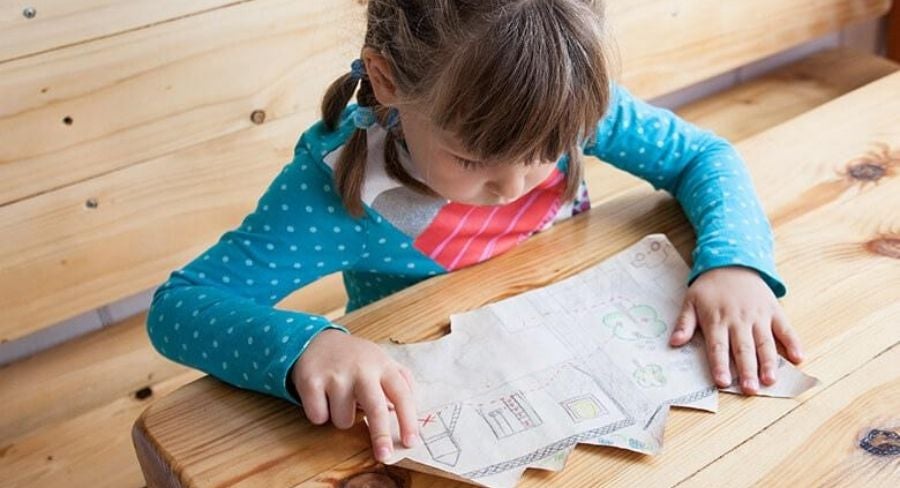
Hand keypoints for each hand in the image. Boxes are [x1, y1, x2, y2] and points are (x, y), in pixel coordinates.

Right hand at [290, 329, 418, 460]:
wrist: (316, 341)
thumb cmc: (356, 359)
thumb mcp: (382, 362)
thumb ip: (401, 383)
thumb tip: (415, 414)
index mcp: (383, 365)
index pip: (402, 395)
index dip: (409, 420)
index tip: (411, 442)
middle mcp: (361, 369)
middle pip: (375, 409)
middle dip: (381, 436)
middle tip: (384, 456)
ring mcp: (336, 375)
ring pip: (343, 421)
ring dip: (342, 419)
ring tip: (339, 400)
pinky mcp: (311, 381)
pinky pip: (319, 417)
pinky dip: (320, 414)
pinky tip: (322, 397)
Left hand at [669, 266, 804, 394]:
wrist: (733, 262)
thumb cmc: (710, 287)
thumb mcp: (690, 301)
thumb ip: (684, 323)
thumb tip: (674, 343)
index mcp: (717, 320)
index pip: (718, 346)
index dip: (720, 365)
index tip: (723, 382)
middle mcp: (739, 320)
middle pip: (743, 348)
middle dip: (747, 370)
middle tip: (750, 390)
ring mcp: (759, 316)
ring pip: (765, 343)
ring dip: (769, 363)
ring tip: (770, 381)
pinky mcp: (774, 311)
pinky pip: (785, 328)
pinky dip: (793, 342)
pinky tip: (799, 357)